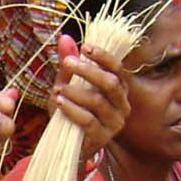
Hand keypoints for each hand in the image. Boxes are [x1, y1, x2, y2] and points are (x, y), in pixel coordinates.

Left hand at [48, 34, 128, 152]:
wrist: (65, 143)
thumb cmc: (71, 110)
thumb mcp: (67, 84)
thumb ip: (69, 64)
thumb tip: (64, 38)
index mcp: (118, 88)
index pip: (117, 69)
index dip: (103, 56)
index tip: (85, 46)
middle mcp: (122, 105)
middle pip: (111, 83)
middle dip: (88, 71)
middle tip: (68, 63)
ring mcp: (114, 123)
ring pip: (99, 102)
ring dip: (76, 92)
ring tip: (58, 89)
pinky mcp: (103, 138)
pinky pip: (89, 121)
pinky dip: (72, 110)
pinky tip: (59, 103)